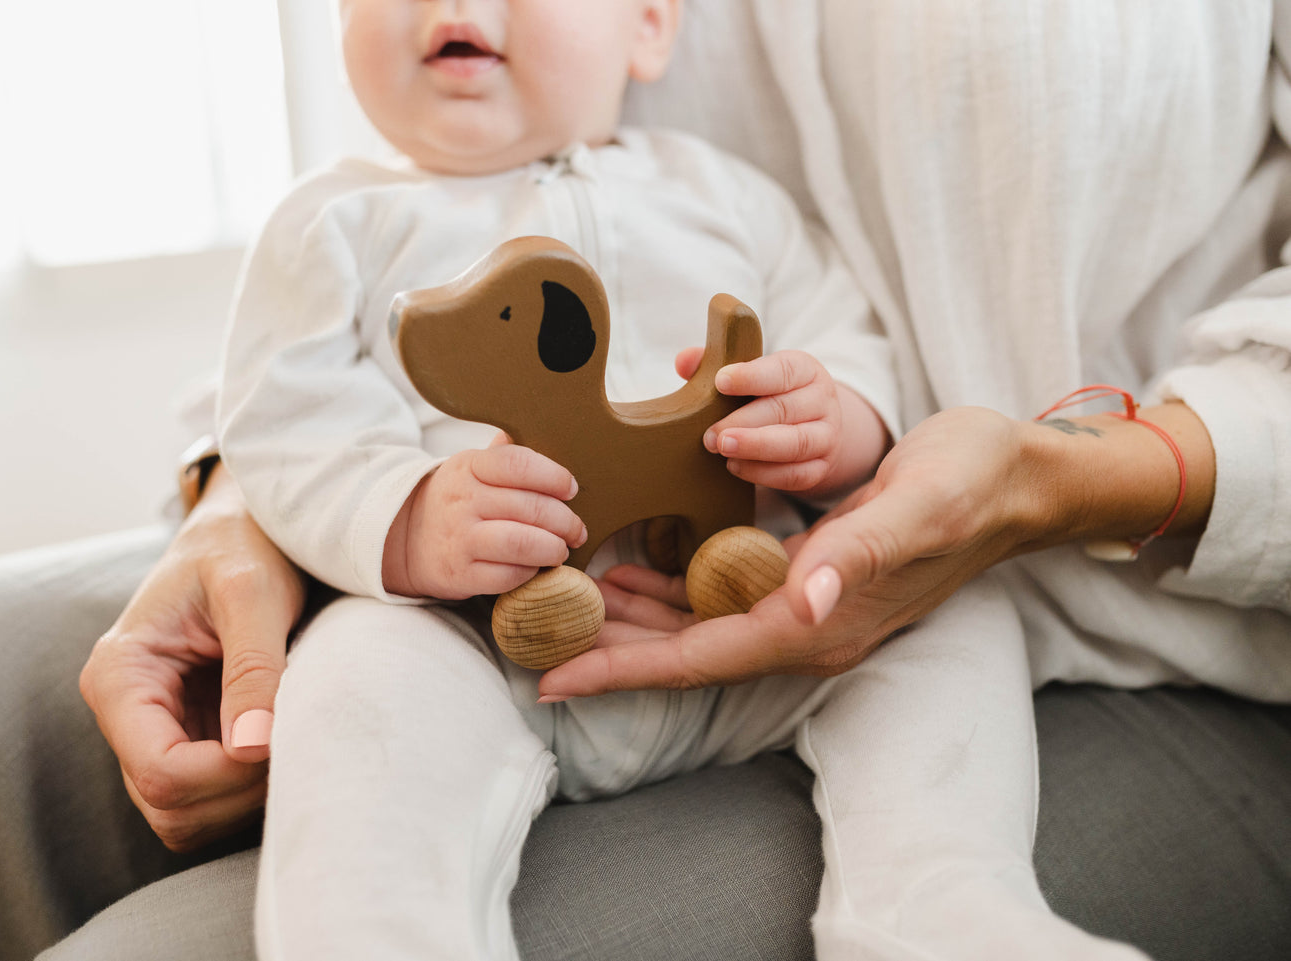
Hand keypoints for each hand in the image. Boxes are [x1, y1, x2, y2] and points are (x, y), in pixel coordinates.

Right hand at [79, 468, 304, 850]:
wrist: (246, 527)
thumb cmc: (245, 545)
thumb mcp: (254, 592)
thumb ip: (254, 666)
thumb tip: (255, 747)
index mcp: (119, 675)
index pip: (159, 771)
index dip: (226, 774)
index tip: (281, 738)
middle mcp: (125, 713)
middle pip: (171, 807)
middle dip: (239, 789)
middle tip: (297, 737)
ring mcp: (154, 731)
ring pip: (189, 816)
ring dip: (247, 794)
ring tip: (294, 734)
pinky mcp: (188, 738)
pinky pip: (212, 798)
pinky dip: (251, 787)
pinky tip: (285, 740)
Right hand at [383, 432, 587, 599]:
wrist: (407, 539)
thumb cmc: (459, 500)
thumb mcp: (473, 467)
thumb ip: (508, 453)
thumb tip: (546, 431)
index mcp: (469, 466)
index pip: (517, 463)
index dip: (554, 476)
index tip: (571, 489)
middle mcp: (462, 500)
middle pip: (530, 507)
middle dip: (565, 521)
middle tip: (576, 529)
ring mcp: (459, 538)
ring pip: (521, 543)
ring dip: (553, 548)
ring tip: (561, 548)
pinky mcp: (460, 574)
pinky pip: (508, 576)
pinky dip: (530, 572)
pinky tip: (535, 566)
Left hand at [541, 407, 1045, 694]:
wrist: (1013, 478)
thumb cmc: (967, 486)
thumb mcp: (913, 510)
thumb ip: (856, 555)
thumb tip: (806, 602)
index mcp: (818, 623)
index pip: (700, 659)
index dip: (622, 669)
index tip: (551, 680)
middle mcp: (806, 624)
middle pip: (685, 650)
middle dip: (609, 646)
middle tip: (532, 632)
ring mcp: (808, 603)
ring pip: (698, 624)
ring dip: (632, 618)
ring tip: (563, 602)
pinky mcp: (809, 574)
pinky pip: (722, 593)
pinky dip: (672, 586)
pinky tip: (637, 564)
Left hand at [680, 347, 886, 497]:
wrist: (813, 426)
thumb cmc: (770, 395)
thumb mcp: (750, 374)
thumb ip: (715, 363)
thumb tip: (683, 361)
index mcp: (805, 370)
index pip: (782, 370)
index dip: (752, 376)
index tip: (721, 381)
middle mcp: (821, 400)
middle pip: (784, 409)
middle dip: (743, 422)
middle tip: (710, 434)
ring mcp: (826, 436)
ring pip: (795, 443)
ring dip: (755, 448)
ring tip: (723, 449)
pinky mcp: (821, 468)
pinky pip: (796, 474)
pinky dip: (764, 474)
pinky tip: (735, 467)